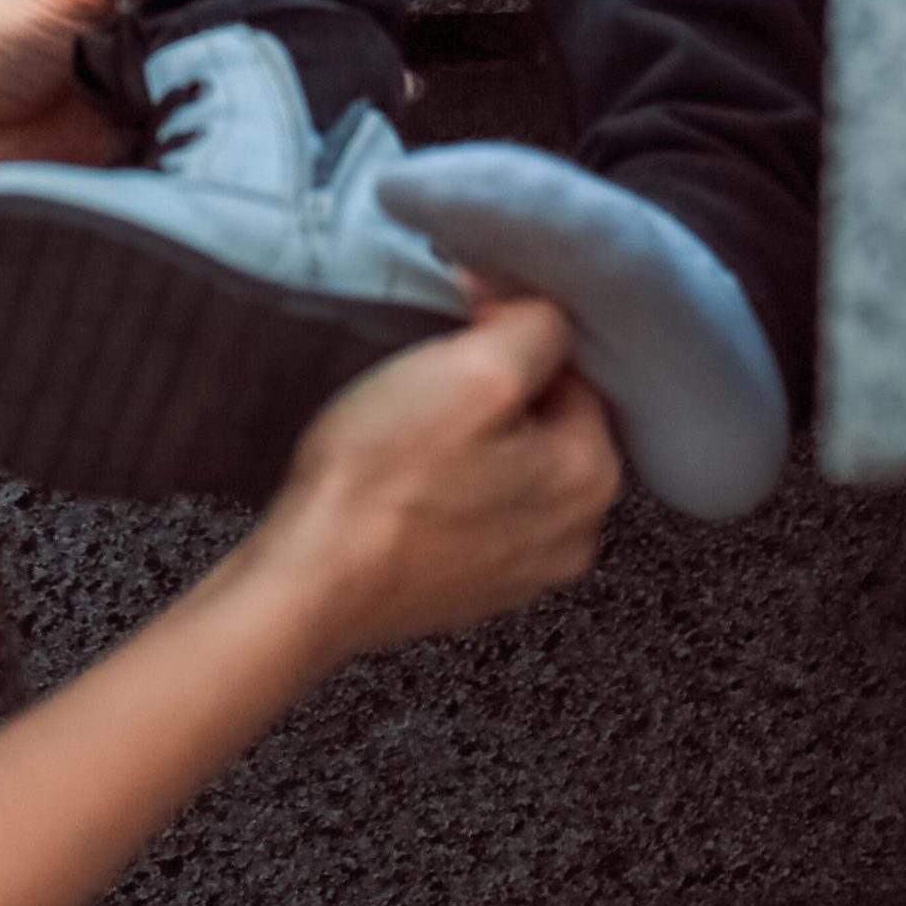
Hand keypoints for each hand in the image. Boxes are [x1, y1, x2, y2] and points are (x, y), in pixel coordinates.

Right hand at [251, 300, 620, 661]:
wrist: (313, 580)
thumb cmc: (386, 475)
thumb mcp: (472, 370)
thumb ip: (533, 329)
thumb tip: (541, 319)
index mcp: (592, 477)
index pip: (574, 367)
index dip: (513, 334)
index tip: (461, 329)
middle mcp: (577, 532)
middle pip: (549, 417)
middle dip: (498, 384)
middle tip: (431, 377)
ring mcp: (525, 569)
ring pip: (514, 461)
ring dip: (474, 431)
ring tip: (414, 425)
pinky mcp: (475, 586)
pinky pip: (481, 506)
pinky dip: (453, 480)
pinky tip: (409, 474)